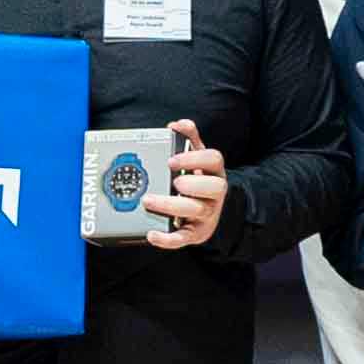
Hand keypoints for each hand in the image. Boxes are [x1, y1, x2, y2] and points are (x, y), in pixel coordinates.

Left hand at [140, 123, 225, 249]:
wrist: (207, 213)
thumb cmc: (197, 182)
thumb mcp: (196, 160)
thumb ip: (189, 139)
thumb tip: (178, 124)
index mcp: (214, 172)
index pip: (214, 160)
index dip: (194, 158)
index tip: (172, 159)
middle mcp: (214, 194)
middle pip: (213, 188)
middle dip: (192, 184)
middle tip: (173, 181)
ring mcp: (206, 214)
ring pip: (196, 211)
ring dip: (171, 206)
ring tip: (149, 200)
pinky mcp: (194, 233)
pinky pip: (183, 238)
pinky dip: (167, 239)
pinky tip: (152, 235)